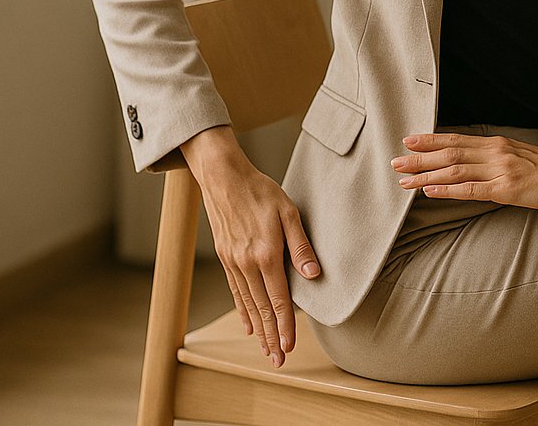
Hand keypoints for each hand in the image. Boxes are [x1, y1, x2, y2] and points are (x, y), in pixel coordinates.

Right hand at [185, 130, 319, 368]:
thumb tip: (313, 276)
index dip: (285, 326)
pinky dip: (242, 310)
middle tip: (278, 360)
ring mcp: (233, 262)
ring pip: (248, 304)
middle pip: (262, 309)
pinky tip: (247, 324)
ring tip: (265, 349)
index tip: (290, 346)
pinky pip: (235, 291)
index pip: (278, 300)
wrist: (224, 177)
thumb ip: (301, 247)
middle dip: (271, 337)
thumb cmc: (260, 191)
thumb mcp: (288, 213)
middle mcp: (246, 264)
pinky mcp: (225, 257)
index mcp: (265, 255)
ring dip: (257, 329)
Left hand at [390, 132, 537, 209]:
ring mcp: (499, 170)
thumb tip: (472, 163)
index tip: (408, 140)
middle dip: (419, 158)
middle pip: (449, 154)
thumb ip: (495, 158)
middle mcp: (494, 153)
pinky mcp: (506, 189)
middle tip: (395, 162)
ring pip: (454, 171)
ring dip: (426, 175)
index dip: (430, 140)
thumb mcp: (518, 155)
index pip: (456, 140)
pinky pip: (471, 190)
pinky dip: (447, 190)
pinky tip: (430, 192)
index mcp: (496, 144)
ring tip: (405, 181)